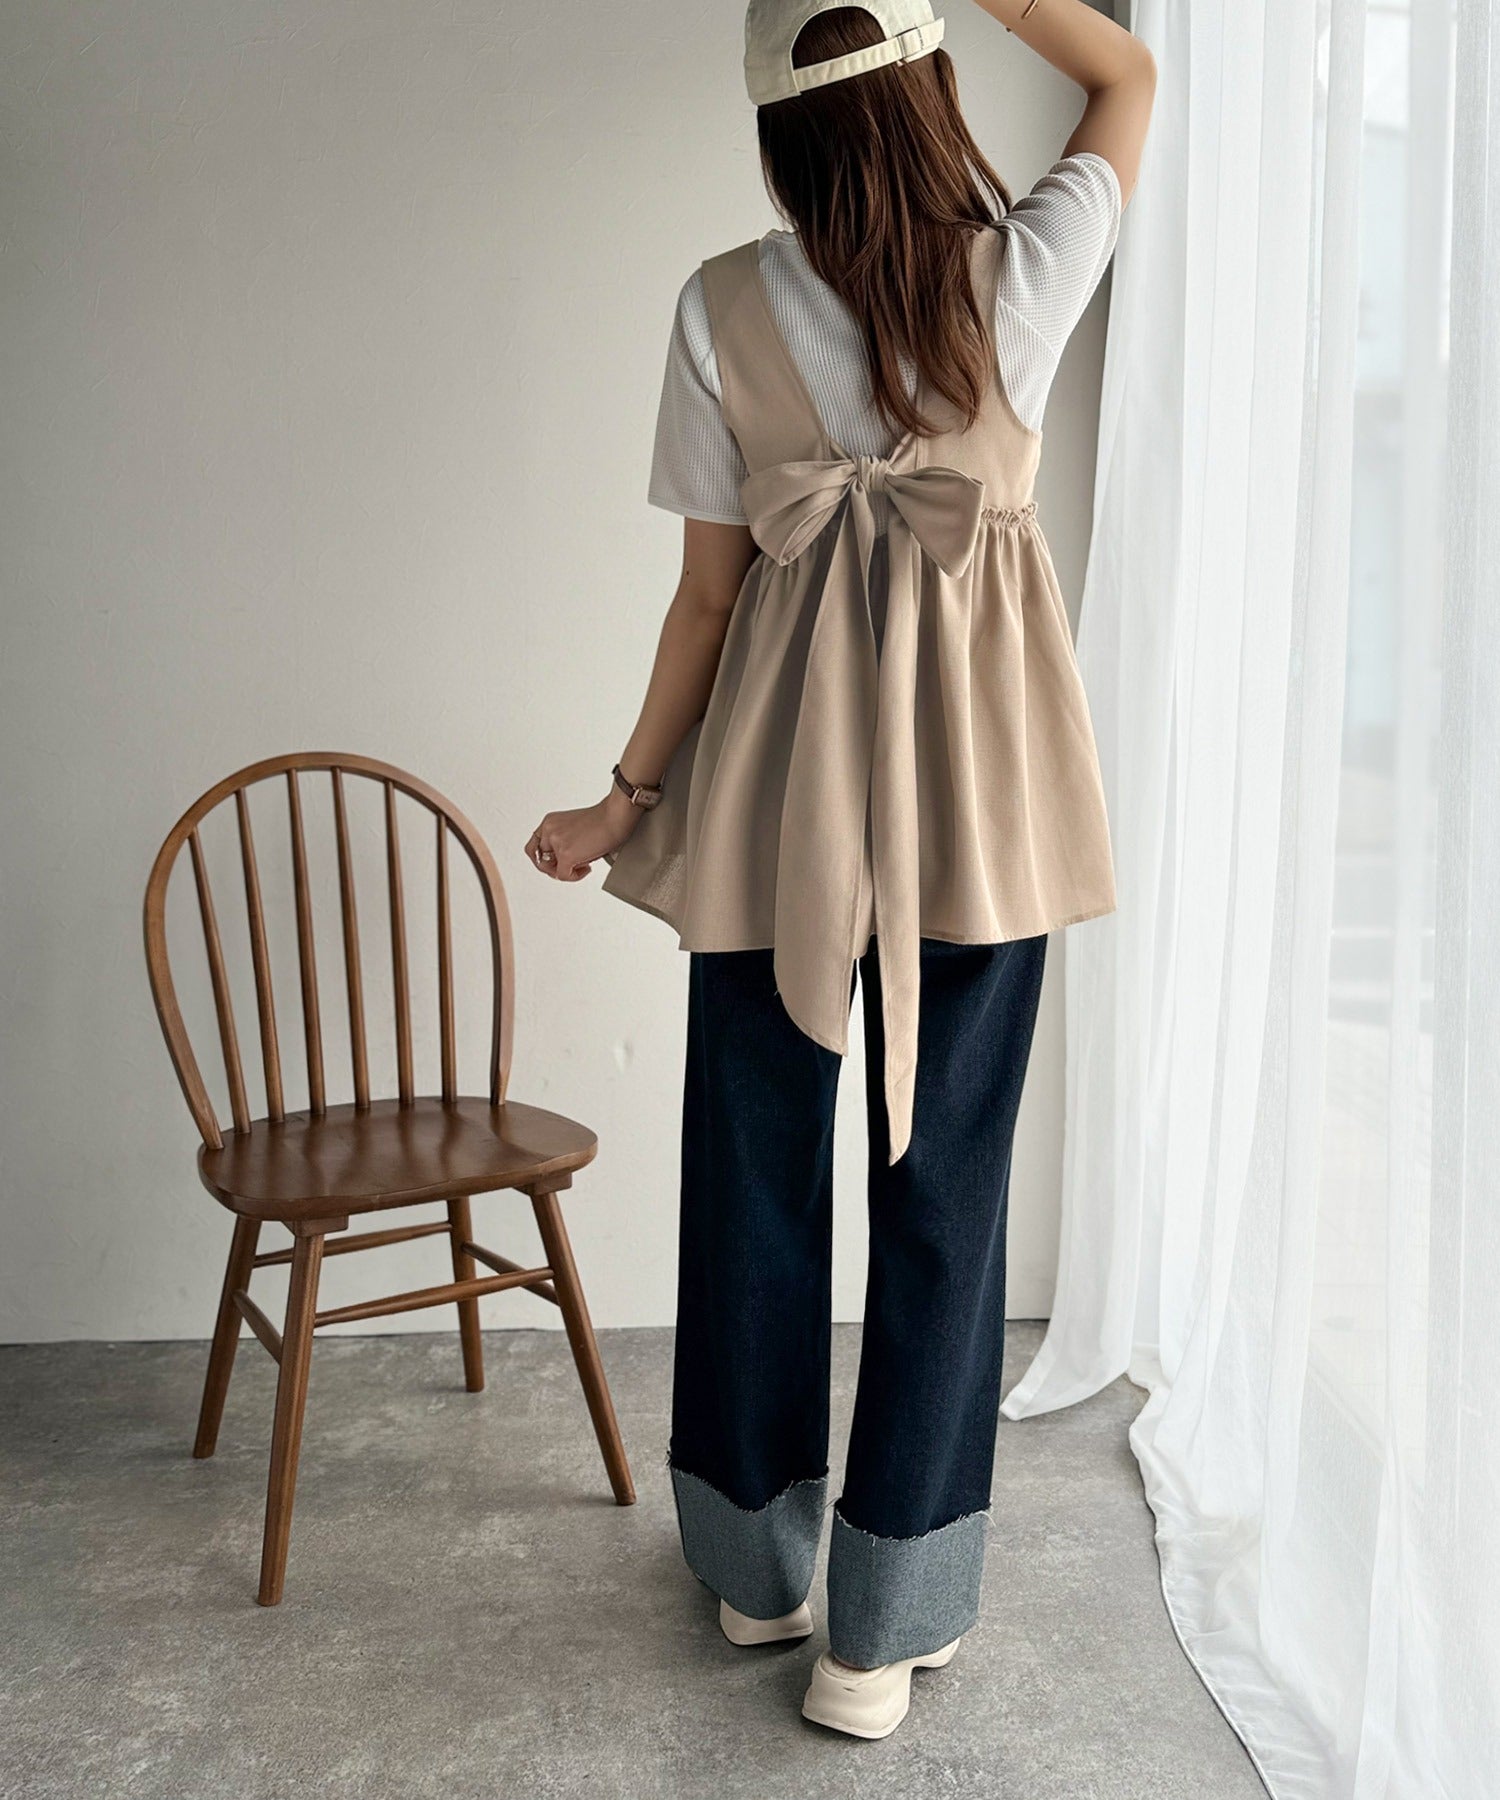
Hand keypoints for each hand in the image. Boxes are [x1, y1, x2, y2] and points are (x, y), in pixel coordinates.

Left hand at [525, 789, 642, 881]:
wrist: (616, 816)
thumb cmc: (604, 819)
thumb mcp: (574, 826)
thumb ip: (563, 839)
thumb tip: (563, 861)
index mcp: (550, 821)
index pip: (534, 845)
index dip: (545, 857)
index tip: (557, 861)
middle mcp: (549, 830)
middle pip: (540, 860)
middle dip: (555, 867)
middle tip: (571, 866)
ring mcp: (556, 842)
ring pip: (550, 870)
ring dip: (566, 871)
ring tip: (582, 864)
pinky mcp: (566, 855)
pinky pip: (564, 875)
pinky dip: (576, 876)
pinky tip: (587, 867)